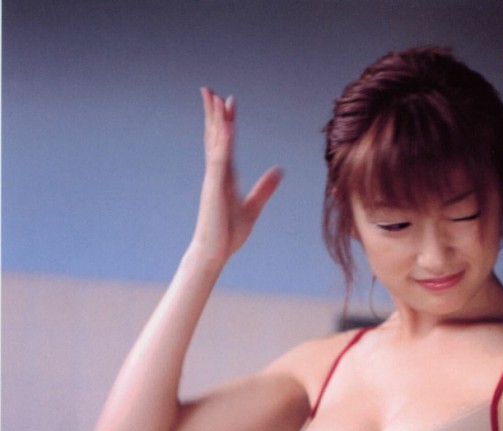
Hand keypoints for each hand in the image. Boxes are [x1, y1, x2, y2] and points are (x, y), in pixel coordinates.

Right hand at [191, 87, 282, 267]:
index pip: (225, 143)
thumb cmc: (228, 234)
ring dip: (215, 121)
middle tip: (210, 90)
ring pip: (215, 143)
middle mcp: (216, 174)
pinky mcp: (214, 189)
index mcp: (224, 177)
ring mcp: (213, 180)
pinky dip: (224, 144)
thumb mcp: (253, 207)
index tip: (229, 102)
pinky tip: (228, 129)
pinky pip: (220, 161)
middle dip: (213, 113)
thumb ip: (265, 188)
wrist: (214, 253)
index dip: (227, 122)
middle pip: (214, 137)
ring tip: (213, 98)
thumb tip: (279, 171)